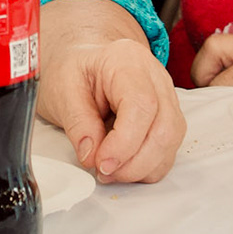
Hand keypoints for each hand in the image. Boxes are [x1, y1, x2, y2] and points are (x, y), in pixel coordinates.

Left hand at [38, 36, 184, 182]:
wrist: (83, 65)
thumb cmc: (74, 71)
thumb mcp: (62, 91)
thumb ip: (78, 124)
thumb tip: (92, 156)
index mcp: (128, 61)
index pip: (142, 105)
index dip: (125, 143)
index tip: (102, 163)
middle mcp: (155, 78)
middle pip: (164, 128)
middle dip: (134, 162)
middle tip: (104, 171)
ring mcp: (166, 98)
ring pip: (170, 143)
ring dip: (141, 168)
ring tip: (109, 170)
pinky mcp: (168, 118)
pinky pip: (168, 150)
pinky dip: (147, 167)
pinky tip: (123, 166)